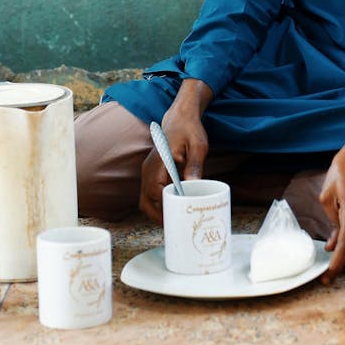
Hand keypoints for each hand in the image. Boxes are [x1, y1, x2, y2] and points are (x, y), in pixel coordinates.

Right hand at [138, 79, 211, 222]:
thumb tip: (193, 185)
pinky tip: (173, 209)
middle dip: (158, 217)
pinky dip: (158, 204)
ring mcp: (148, 172)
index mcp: (159, 161)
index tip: (178, 217)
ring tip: (175, 222)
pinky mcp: (152, 173)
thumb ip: (195, 165)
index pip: (156, 192)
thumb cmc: (190, 129)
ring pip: (146, 200)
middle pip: (146, 201)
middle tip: (176, 227)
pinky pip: (150, 194)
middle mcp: (148, 169)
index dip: (166, 207)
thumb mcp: (198, 145)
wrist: (180, 117)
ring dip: (157, 212)